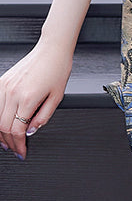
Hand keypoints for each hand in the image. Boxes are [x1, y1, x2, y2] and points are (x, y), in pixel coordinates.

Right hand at [0, 41, 72, 159]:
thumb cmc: (57, 69)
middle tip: (15, 149)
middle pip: (2, 127)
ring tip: (7, 141)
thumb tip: (31, 131)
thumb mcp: (57, 97)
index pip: (17, 130)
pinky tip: (1, 123)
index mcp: (28, 98)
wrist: (52, 49)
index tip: (22, 151)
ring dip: (0, 132)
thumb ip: (44, 117)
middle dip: (9, 142)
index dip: (18, 145)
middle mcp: (13, 92)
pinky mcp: (2, 81)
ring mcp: (5, 86)